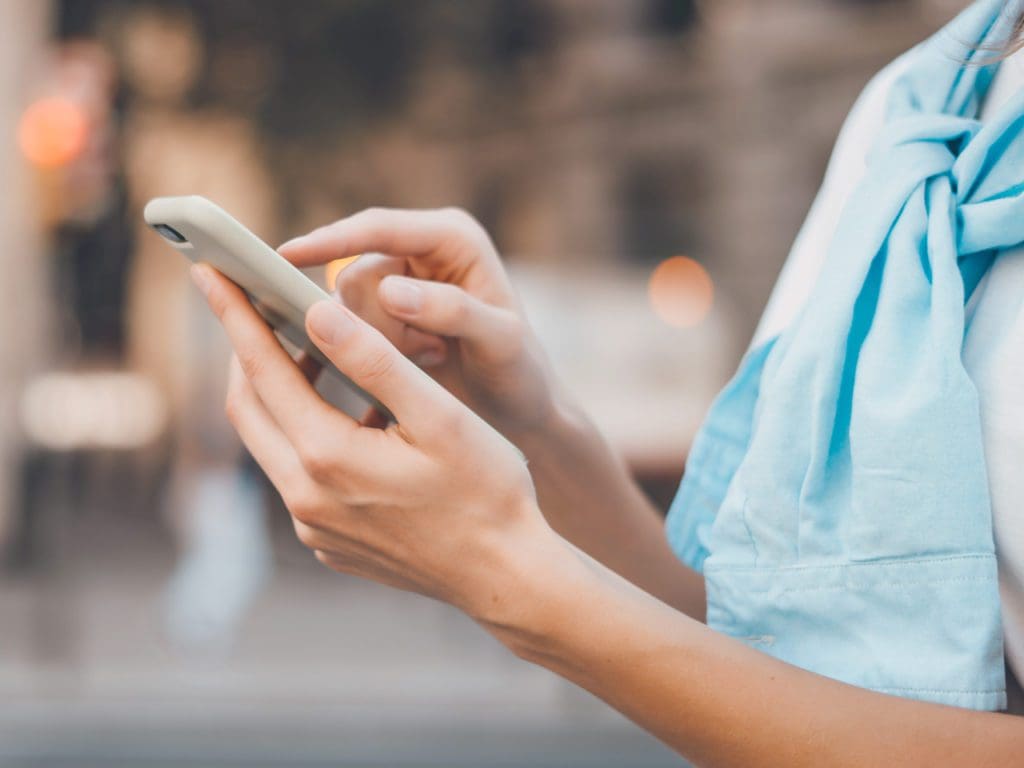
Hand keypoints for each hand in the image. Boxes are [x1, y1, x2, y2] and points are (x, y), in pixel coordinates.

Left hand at [190, 262, 557, 616]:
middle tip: (255, 306)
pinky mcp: (329, 543)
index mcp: (329, 458)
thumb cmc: (487, 491)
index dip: (236, 315)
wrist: (505, 574)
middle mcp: (306, 499)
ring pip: (273, 444)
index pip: (262, 370)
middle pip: (250, 409)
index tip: (211, 272)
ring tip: (312, 354)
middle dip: (248, 353)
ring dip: (282, 395)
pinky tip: (346, 418)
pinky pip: (298, 478)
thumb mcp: (438, 415)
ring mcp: (314, 528)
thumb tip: (317, 311)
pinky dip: (306, 435)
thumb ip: (374, 360)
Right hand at [279, 208, 565, 438]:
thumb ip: (452, 311)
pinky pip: (350, 328)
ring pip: (347, 306)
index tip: (286, 256)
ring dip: (380, 342)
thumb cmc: (520, 371)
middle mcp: (422, 250)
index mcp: (453, 237)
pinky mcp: (385, 314)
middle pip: (355, 273)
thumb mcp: (500, 341)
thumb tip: (390, 289)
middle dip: (377, 321)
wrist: (518, 409)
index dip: (332, 241)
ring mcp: (401, 281)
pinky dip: (372, 352)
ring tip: (431, 355)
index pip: (380, 228)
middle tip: (429, 350)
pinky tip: (414, 362)